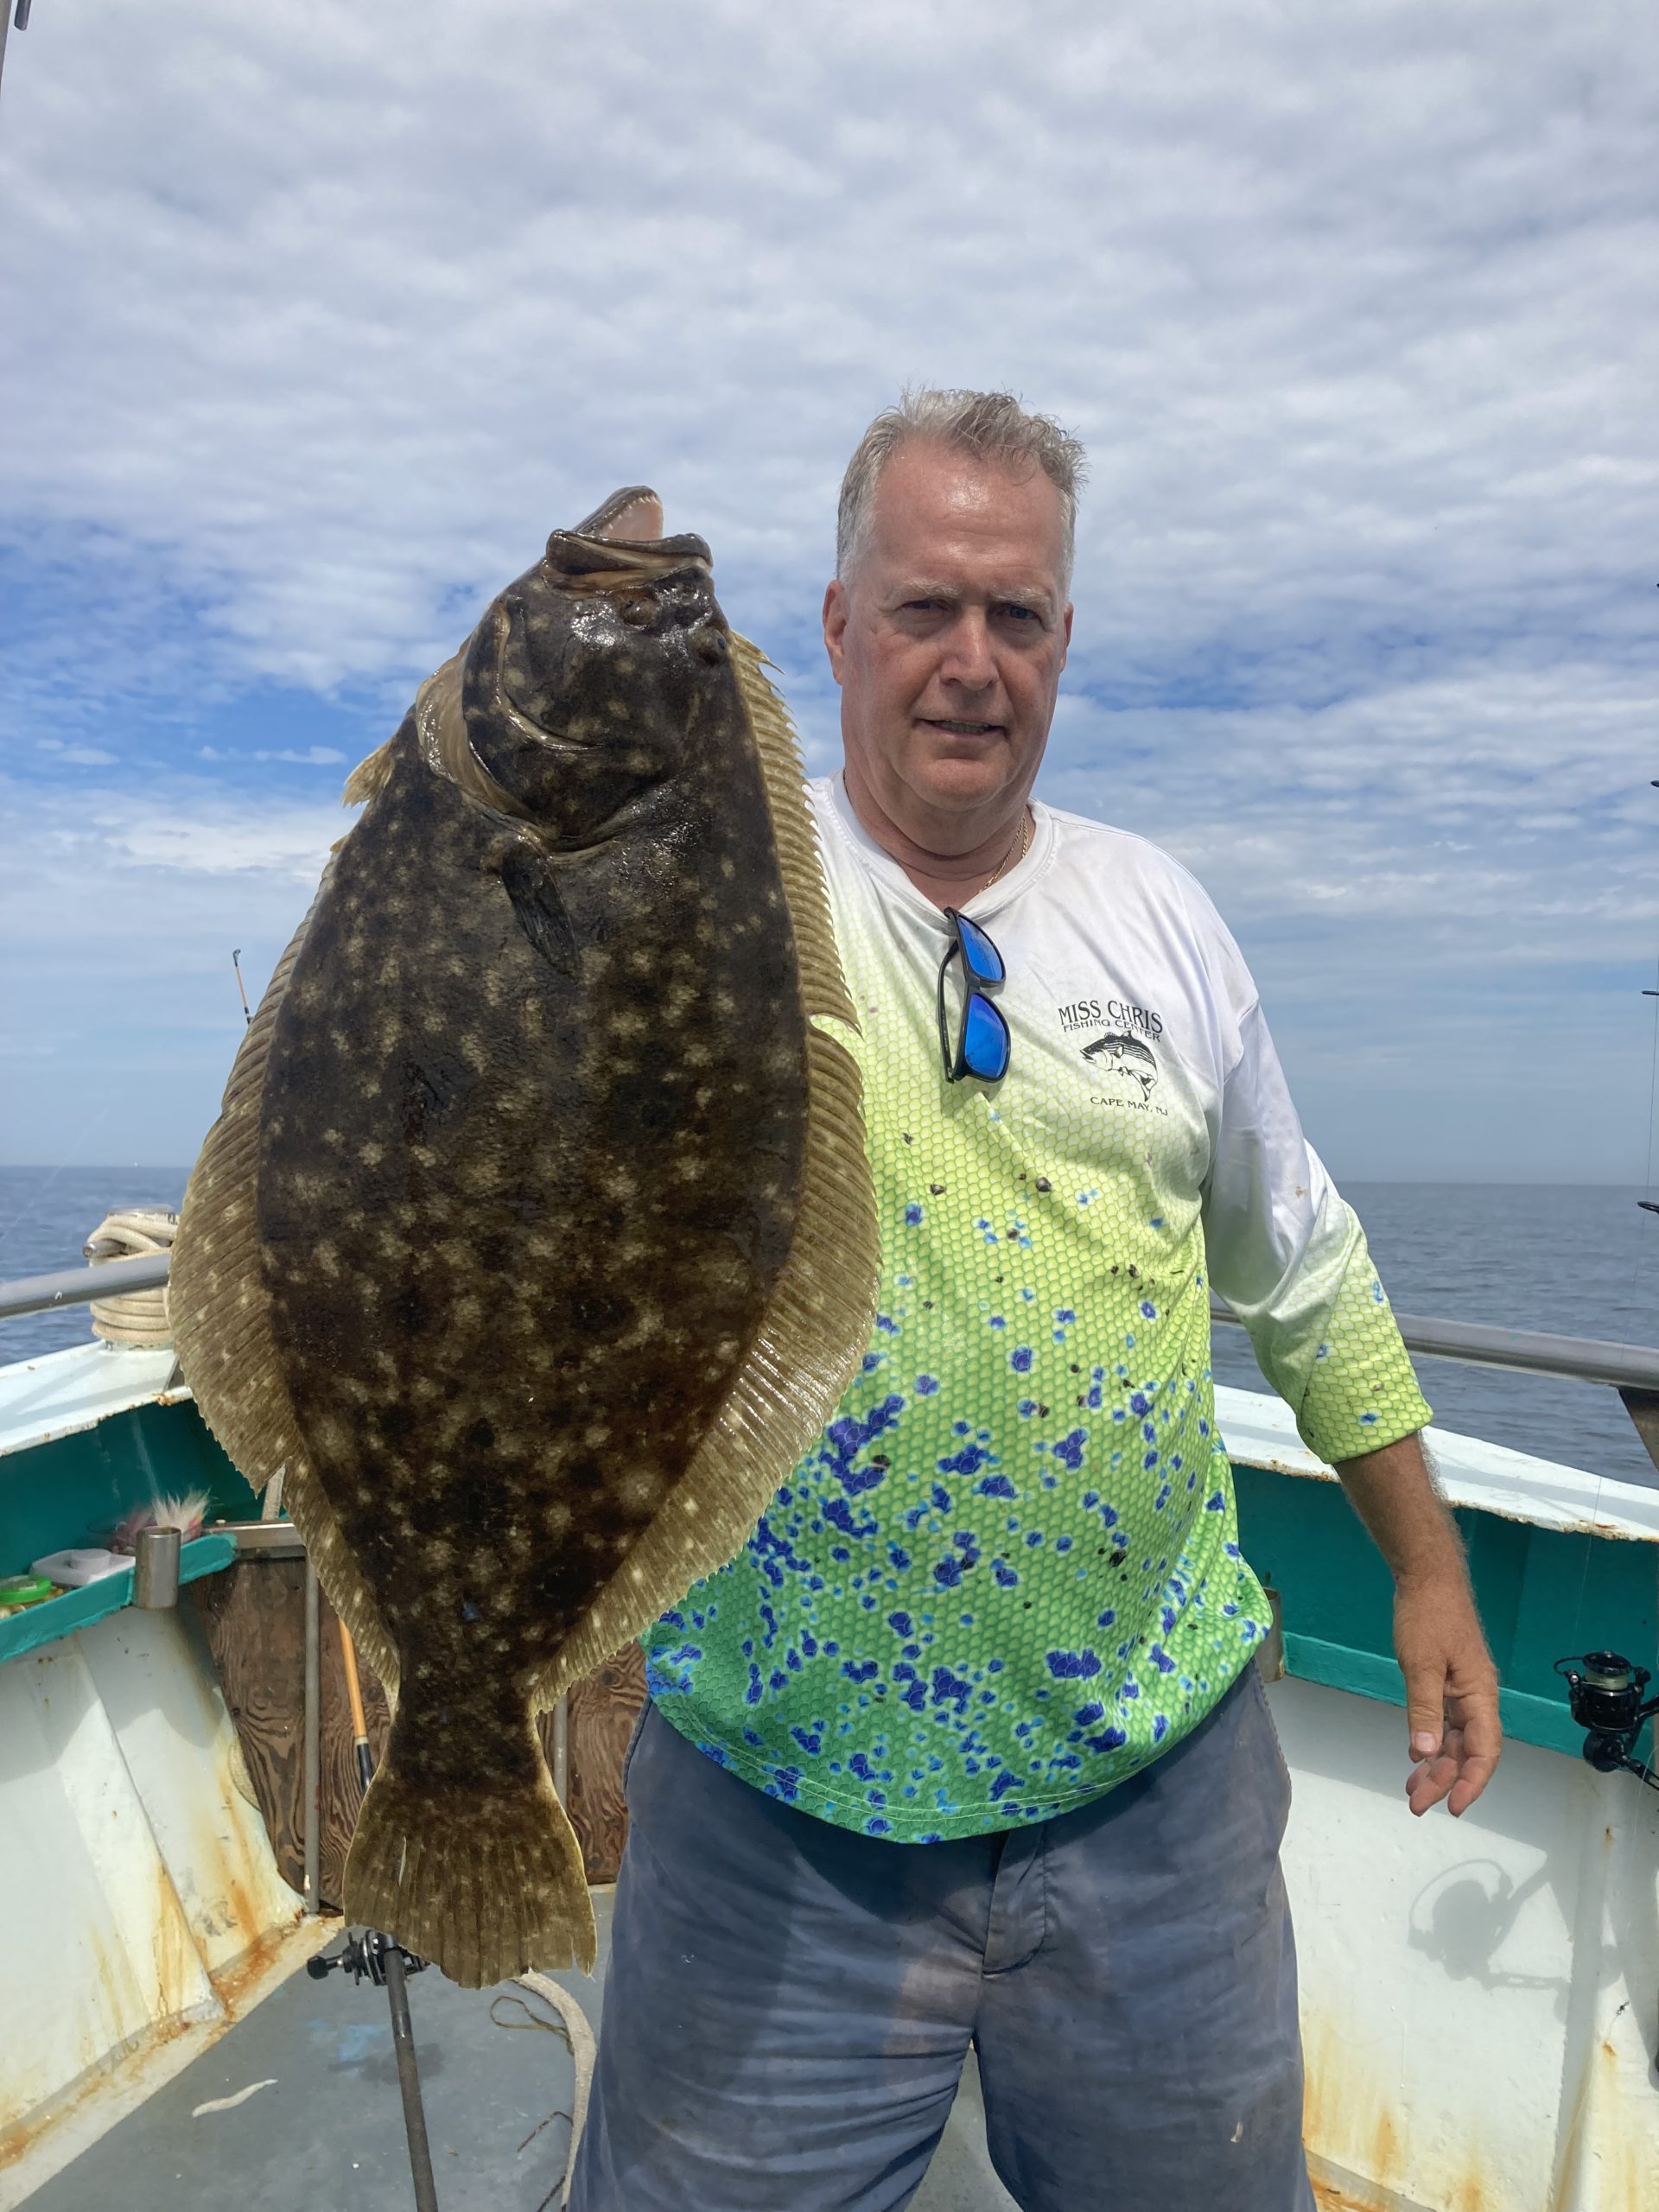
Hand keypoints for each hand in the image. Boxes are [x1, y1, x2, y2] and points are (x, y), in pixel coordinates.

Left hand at [1392, 1571, 1501, 1816]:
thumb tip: (1424, 1754)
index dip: (1471, 1782)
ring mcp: (1461, 1690)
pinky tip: (1415, 1758)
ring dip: (1436, 1766)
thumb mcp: (1421, 1665)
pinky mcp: (1446, 1682)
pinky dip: (1429, 1741)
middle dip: (1445, 1780)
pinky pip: (1442, 1722)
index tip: (1452, 1806)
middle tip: (1417, 1805)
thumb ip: (1423, 1710)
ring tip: (1413, 1791)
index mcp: (1479, 1695)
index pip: (1484, 1750)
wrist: (1427, 1578)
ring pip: (1453, 1740)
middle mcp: (1475, 1698)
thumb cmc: (1428, 1618)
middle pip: (1467, 1751)